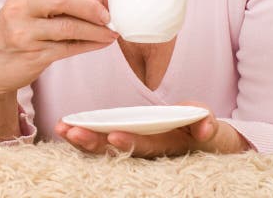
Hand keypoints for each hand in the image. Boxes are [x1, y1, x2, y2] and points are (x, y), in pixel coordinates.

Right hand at [0, 0, 117, 98]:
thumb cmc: (17, 34)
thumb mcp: (28, 9)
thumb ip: (56, 0)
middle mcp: (20, 8)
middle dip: (91, 6)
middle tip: (108, 15)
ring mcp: (24, 32)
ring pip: (68, 26)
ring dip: (95, 30)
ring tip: (111, 32)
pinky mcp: (32, 54)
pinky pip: (68, 48)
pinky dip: (89, 45)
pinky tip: (101, 43)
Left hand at [55, 103, 250, 157]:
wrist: (203, 140)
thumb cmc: (203, 130)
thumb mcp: (210, 127)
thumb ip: (206, 123)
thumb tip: (204, 125)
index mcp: (166, 145)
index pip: (146, 145)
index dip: (130, 142)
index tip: (113, 135)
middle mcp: (146, 150)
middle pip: (117, 150)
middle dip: (94, 142)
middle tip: (73, 133)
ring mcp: (133, 146)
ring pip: (104, 148)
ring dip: (82, 140)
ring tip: (62, 130)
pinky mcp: (124, 139)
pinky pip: (100, 140)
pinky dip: (83, 134)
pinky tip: (64, 128)